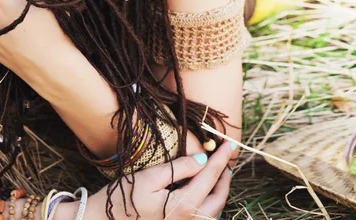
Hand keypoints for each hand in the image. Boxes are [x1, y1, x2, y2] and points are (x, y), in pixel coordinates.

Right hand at [85, 141, 233, 218]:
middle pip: (219, 198)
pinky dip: (210, 204)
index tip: (230, 143)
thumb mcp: (150, 177)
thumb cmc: (125, 198)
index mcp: (183, 207)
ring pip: (214, 212)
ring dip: (220, 191)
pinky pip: (204, 219)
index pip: (210, 176)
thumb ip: (179, 168)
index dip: (222, 158)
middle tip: (226, 157)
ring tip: (219, 172)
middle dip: (225, 176)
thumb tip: (203, 159)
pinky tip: (204, 192)